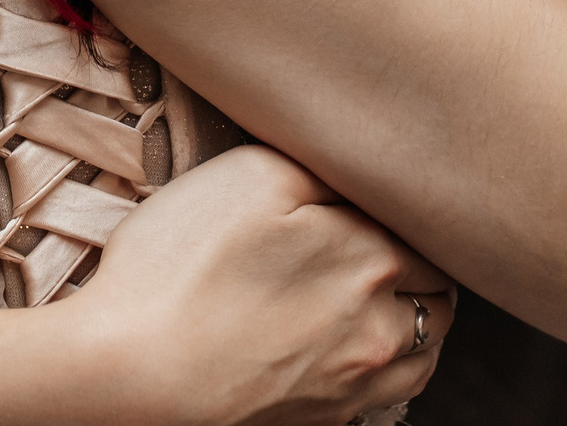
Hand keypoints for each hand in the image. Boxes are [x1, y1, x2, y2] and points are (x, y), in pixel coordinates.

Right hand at [65, 146, 450, 425]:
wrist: (127, 371)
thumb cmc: (179, 266)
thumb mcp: (252, 175)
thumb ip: (324, 166)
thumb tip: (365, 170)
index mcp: (372, 259)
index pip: (428, 232)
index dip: (402, 212)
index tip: (371, 202)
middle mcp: (379, 330)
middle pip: (438, 297)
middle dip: (418, 270)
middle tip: (376, 245)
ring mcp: (352, 386)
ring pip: (422, 354)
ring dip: (413, 324)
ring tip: (374, 299)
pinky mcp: (321, 422)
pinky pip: (383, 397)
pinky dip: (382, 372)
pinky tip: (345, 349)